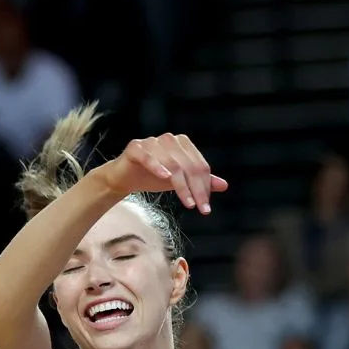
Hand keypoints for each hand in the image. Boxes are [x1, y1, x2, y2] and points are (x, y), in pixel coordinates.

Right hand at [99, 133, 227, 214]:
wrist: (124, 178)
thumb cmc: (153, 177)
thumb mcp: (180, 181)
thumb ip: (201, 182)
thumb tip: (224, 185)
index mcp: (183, 143)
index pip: (200, 166)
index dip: (205, 187)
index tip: (206, 207)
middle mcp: (170, 139)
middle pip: (189, 166)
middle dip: (196, 189)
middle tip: (200, 208)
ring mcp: (152, 142)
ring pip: (172, 164)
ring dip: (181, 185)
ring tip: (187, 203)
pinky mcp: (135, 148)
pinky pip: (148, 156)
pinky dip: (157, 166)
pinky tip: (165, 178)